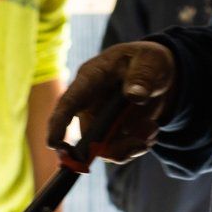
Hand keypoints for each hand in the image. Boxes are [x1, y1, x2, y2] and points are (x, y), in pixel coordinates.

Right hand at [47, 41, 176, 164]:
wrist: (158, 73)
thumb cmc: (147, 60)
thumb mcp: (150, 60)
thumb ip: (143, 75)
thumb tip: (134, 95)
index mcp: (91, 79)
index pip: (69, 102)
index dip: (59, 124)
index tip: (53, 143)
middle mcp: (90, 104)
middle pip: (88, 137)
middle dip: (113, 147)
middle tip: (141, 143)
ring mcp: (100, 122)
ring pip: (106, 149)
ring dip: (132, 147)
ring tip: (152, 128)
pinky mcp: (113, 134)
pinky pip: (121, 152)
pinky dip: (140, 145)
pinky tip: (152, 129)